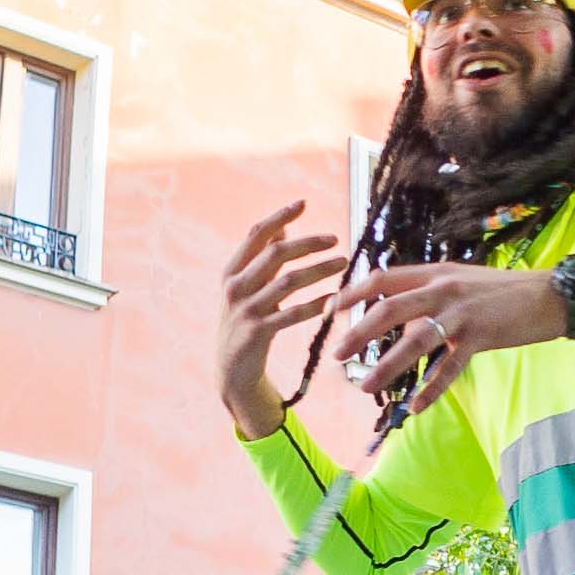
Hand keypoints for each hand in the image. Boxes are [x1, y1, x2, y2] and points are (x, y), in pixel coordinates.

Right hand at [215, 203, 351, 437]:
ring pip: (288, 281)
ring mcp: (245, 310)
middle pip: (276, 253)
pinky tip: (337, 298)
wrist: (231, 371)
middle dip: (308, 243)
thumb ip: (262, 258)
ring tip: (344, 263)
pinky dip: (317, 304)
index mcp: (231, 272)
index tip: (303, 203)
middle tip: (335, 239)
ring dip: (319, 269)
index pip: (256, 234)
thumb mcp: (247, 289)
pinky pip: (294, 314)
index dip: (279, 216)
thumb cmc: (245, 322)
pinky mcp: (258, 333)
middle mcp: (235, 287)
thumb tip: (282, 225)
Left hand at [323, 259, 567, 417]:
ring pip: (414, 342)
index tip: (329, 310)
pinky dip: (431, 389)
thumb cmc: (503, 292)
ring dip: (386, 367)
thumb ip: (430, 295)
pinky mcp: (481, 335)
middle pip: (389, 309)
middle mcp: (443, 288)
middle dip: (358, 334)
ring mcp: (462, 312)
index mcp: (434, 273)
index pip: (383, 278)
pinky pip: (450, 367)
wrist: (551, 296)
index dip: (353, 293)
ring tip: (365, 387)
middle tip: (337, 356)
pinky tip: (416, 409)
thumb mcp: (461, 283)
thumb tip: (399, 317)